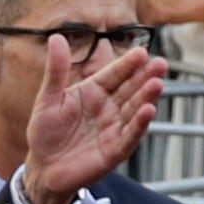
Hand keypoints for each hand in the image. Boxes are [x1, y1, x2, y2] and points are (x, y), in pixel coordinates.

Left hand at [16, 33, 161, 203]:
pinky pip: (130, 135)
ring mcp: (114, 127)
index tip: (141, 51)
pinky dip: (139, 124)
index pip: (114, 74)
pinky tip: (148, 110)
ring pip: (134, 109)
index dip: (127, 63)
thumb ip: (56, 70)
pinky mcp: (115, 149)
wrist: (43, 168)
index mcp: (93, 91)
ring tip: (157, 83)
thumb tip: (56, 36)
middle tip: (160, 63)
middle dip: (145, 76)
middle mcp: (109, 107)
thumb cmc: (45, 132)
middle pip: (130, 88)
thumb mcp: (48, 98)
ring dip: (146, 97)